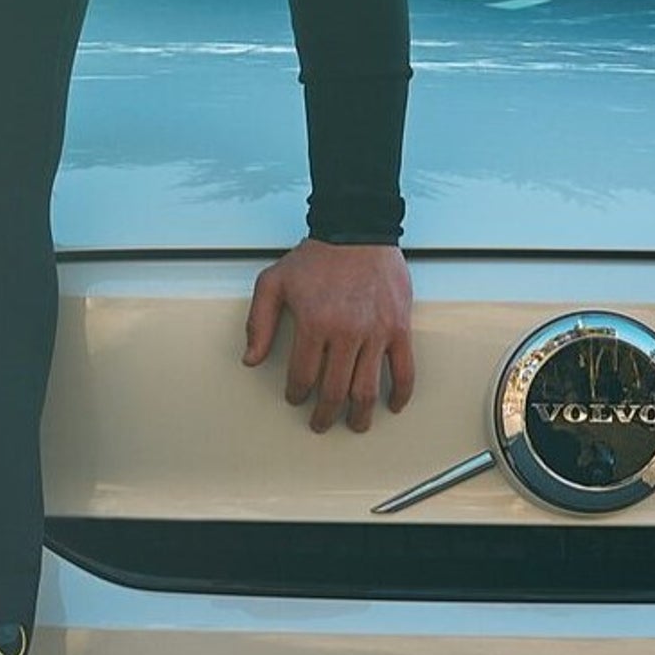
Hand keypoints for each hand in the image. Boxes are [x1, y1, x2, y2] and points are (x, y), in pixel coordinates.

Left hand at [242, 239, 416, 434]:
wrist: (357, 230)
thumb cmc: (316, 257)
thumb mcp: (274, 282)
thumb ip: (258, 322)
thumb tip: (250, 359)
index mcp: (314, 324)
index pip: (302, 376)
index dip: (297, 394)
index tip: (296, 399)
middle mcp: (346, 333)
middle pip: (334, 391)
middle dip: (325, 414)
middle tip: (321, 423)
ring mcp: (375, 332)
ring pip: (367, 389)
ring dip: (359, 415)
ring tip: (354, 425)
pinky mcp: (398, 327)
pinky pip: (404, 369)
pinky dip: (400, 393)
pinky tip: (392, 405)